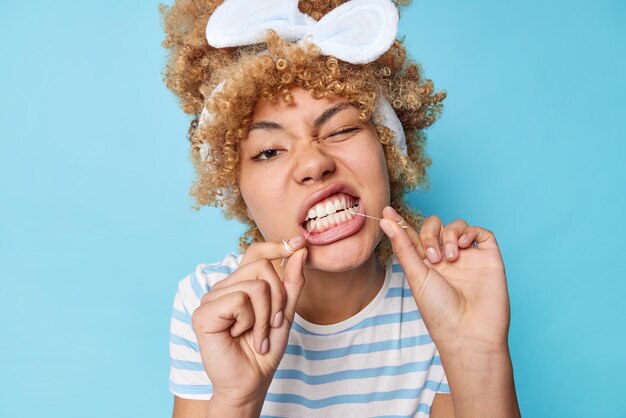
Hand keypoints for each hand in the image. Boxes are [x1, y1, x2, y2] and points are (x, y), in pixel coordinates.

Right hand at [191, 237, 306, 409]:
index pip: (255, 252)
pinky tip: (239, 335)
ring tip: (256, 334)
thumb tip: (299, 249)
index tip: (300, 243)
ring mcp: (211, 298)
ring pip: (255, 285)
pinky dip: (250, 321)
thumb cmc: (264, 350)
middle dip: (277, 298)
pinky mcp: (204, 312)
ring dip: (265, 316)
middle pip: (262, 266)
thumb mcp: (285, 312)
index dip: (277, 246)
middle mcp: (223, 287)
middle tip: (271, 324)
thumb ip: (291, 282)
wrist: (251, 381)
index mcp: (239, 284)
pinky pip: (241, 300)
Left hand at [379, 207, 510, 353]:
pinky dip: (471, 232)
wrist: (469, 333)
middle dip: (431, 233)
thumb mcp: (416, 276)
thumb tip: (384, 219)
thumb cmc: (439, 311)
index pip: (412, 236)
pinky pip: (481, 233)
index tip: (386, 210)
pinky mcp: (488, 258)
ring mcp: (468, 257)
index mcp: (425, 264)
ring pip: (457, 226)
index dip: (400, 223)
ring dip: (450, 234)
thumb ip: (403, 246)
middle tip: (433, 258)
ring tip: (450, 257)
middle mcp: (446, 258)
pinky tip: (463, 246)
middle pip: (435, 226)